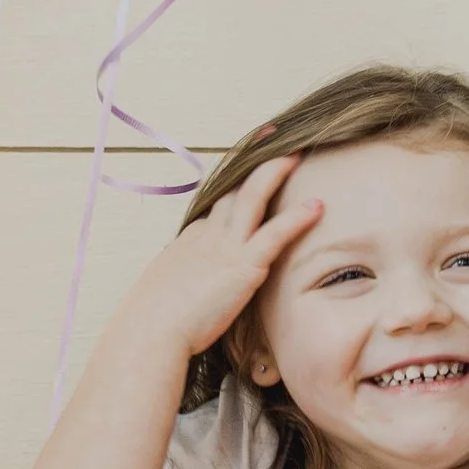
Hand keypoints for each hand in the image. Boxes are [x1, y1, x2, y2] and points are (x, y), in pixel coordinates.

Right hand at [125, 154, 321, 361]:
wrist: (151, 330)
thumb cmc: (153, 320)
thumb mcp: (165, 290)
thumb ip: (183, 281)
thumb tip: (186, 288)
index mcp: (192, 239)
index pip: (219, 207)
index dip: (236, 190)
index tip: (251, 175)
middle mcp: (209, 234)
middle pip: (234, 189)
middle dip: (254, 162)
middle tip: (271, 138)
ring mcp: (226, 246)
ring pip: (254, 197)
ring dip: (275, 173)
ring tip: (296, 154)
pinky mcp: (243, 266)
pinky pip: (275, 234)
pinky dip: (297, 217)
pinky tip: (317, 207)